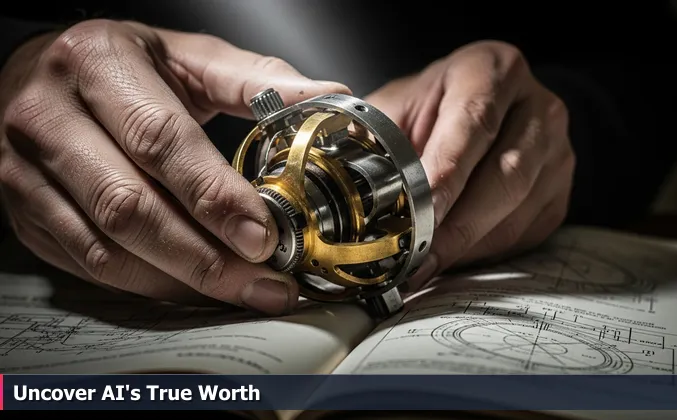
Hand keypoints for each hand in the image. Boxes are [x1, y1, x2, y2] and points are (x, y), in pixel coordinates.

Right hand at [0, 20, 349, 314]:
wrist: (40, 73)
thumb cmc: (121, 63)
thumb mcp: (187, 55)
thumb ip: (256, 80)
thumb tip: (328, 97)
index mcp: (96, 62)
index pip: (159, 140)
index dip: (214, 196)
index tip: (264, 235)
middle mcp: (48, 116)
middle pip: (130, 206)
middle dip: (205, 255)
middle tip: (263, 280)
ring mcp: (25, 171)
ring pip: (106, 246)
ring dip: (181, 280)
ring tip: (242, 290)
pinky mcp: (24, 213)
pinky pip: (88, 264)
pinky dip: (147, 285)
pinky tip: (193, 287)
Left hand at [366, 41, 574, 289]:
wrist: (484, 111)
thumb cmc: (431, 110)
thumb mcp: (399, 106)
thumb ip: (375, 137)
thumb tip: (341, 180)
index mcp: (494, 70)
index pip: (474, 124)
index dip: (447, 175)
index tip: (419, 214)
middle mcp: (537, 108)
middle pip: (506, 175)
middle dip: (457, 225)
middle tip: (418, 257)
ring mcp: (557, 151)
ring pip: (518, 210)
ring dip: (469, 245)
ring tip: (426, 265)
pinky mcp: (560, 191)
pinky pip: (525, 232)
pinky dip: (484, 251)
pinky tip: (452, 257)